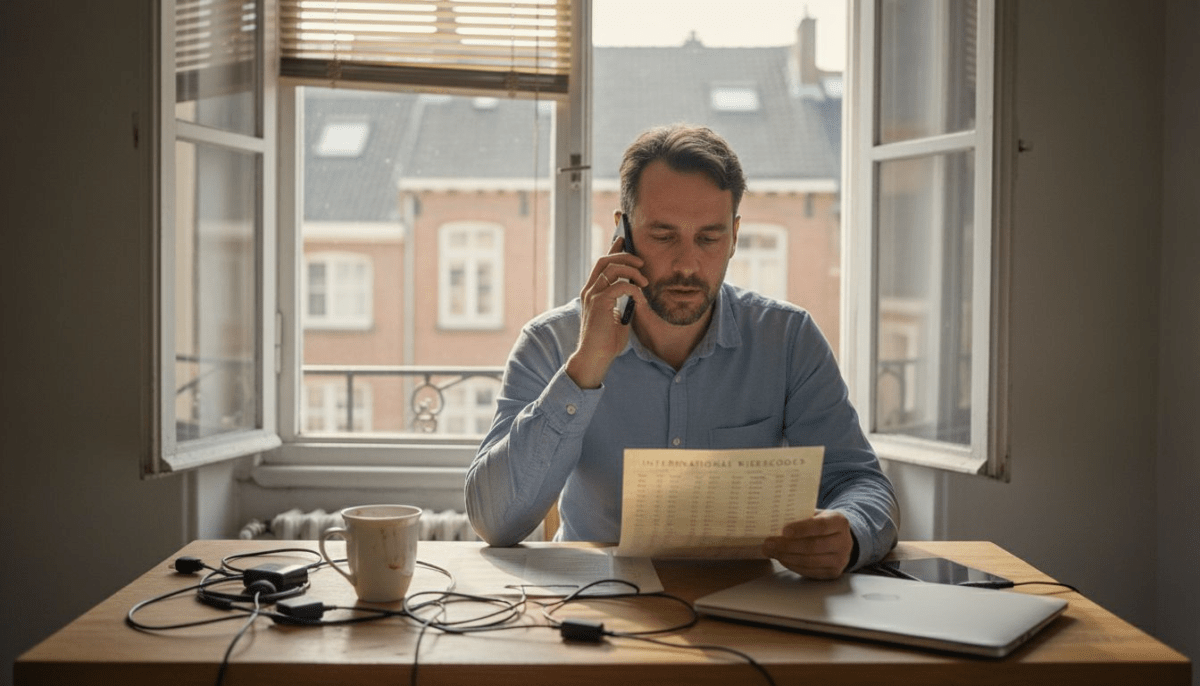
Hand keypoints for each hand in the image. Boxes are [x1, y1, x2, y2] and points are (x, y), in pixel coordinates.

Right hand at [565, 236, 645, 388]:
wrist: (595, 358)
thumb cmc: (606, 342)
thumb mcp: (617, 318)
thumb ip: (623, 304)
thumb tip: (637, 294)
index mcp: (592, 292)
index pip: (601, 264)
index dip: (613, 249)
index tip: (624, 240)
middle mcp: (589, 290)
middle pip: (604, 260)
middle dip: (624, 255)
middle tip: (641, 261)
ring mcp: (592, 296)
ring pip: (611, 268)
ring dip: (631, 270)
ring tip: (644, 280)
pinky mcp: (598, 303)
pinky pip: (619, 286)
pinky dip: (633, 288)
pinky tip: (640, 298)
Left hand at [763, 510, 854, 579]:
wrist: (841, 540)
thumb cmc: (822, 524)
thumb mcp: (817, 514)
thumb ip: (801, 516)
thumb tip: (775, 520)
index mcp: (839, 522)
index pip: (820, 526)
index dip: (801, 529)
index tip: (783, 530)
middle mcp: (843, 542)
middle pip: (813, 546)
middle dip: (787, 545)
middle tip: (768, 543)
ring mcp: (840, 560)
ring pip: (809, 561)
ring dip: (786, 557)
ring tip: (770, 551)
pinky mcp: (833, 573)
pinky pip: (809, 571)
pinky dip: (792, 565)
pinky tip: (781, 558)